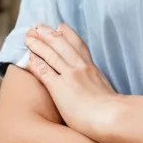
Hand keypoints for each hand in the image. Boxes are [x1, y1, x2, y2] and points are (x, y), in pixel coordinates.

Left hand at [23, 23, 121, 140]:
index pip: (79, 46)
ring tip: (28, 36)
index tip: (60, 26)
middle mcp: (81, 67)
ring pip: (51, 54)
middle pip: (62, 44)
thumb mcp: (109, 92)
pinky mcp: (60, 87)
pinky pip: (44, 71)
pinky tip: (28, 57)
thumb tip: (103, 94)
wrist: (112, 116)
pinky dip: (35, 62)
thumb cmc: (113, 112)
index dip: (68, 34)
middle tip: (38, 26)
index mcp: (92, 68)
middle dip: (48, 34)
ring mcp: (70, 76)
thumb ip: (101, 88)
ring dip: (38, 44)